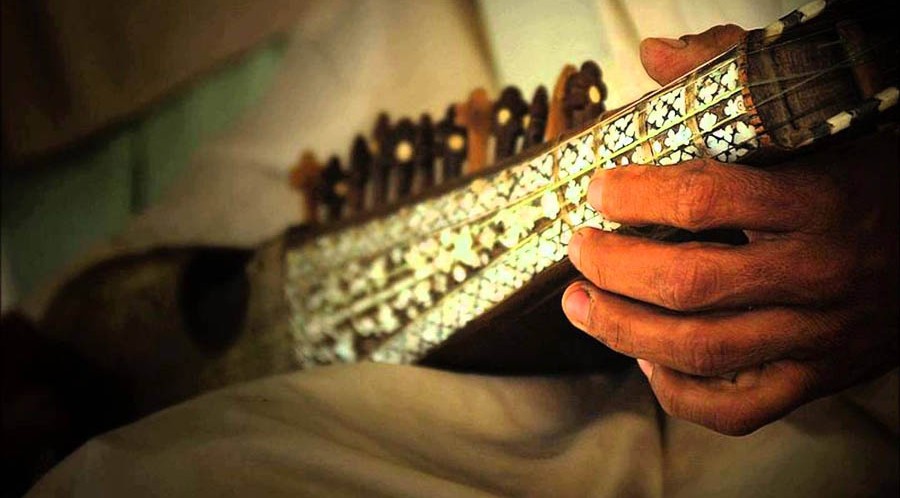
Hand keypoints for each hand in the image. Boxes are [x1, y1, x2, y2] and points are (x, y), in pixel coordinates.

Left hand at [561, 25, 898, 434]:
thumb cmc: (869, 179)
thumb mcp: (819, 120)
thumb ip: (738, 75)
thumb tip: (656, 54)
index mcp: (816, 201)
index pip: (705, 199)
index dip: (635, 196)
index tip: (599, 190)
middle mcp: (816, 273)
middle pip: (687, 285)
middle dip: (612, 269)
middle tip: (579, 249)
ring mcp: (817, 335)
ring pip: (700, 351)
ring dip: (622, 331)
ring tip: (580, 306)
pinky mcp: (816, 378)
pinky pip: (737, 410)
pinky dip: (679, 392)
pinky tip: (648, 359)